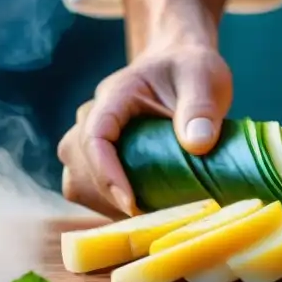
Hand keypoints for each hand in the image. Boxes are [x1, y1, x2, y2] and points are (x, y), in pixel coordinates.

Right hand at [58, 41, 232, 218]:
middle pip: (78, 163)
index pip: (95, 136)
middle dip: (108, 195)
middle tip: (152, 215)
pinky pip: (90, 189)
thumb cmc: (191, 70)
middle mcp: (93, 117)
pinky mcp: (99, 157)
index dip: (107, 174)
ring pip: (77, 181)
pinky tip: (145, 212)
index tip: (131, 204)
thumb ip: (201, 108)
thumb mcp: (203, 79)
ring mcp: (91, 138)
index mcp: (115, 96)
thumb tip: (197, 144)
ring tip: (149, 215)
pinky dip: (111, 206)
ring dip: (106, 204)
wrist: (181, 66)